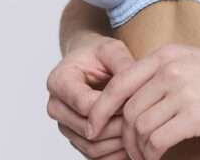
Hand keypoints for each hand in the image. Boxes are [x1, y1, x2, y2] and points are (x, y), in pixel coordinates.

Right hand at [46, 33, 135, 158]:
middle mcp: (56, 106)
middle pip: (87, 128)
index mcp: (59, 81)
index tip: (135, 100)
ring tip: (142, 128)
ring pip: (91, 146)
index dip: (113, 106)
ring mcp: (64, 125)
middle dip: (118, 124)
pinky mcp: (74, 137)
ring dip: (118, 141)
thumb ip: (122, 64)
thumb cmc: (99, 54)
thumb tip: (136, 87)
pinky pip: (94, 155)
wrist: (88, 61)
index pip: (86, 104)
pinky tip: (134, 139)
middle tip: (143, 116)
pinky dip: (115, 152)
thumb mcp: (112, 49)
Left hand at [86, 43, 199, 159]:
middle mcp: (170, 69)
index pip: (119, 82)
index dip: (100, 109)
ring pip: (138, 128)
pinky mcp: (196, 115)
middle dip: (121, 137)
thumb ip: (164, 74)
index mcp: (167, 55)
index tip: (94, 128)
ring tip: (146, 157)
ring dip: (137, 150)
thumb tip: (136, 100)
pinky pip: (157, 142)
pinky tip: (160, 158)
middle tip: (129, 152)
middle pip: (126, 110)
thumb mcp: (195, 62)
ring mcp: (183, 91)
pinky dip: (152, 156)